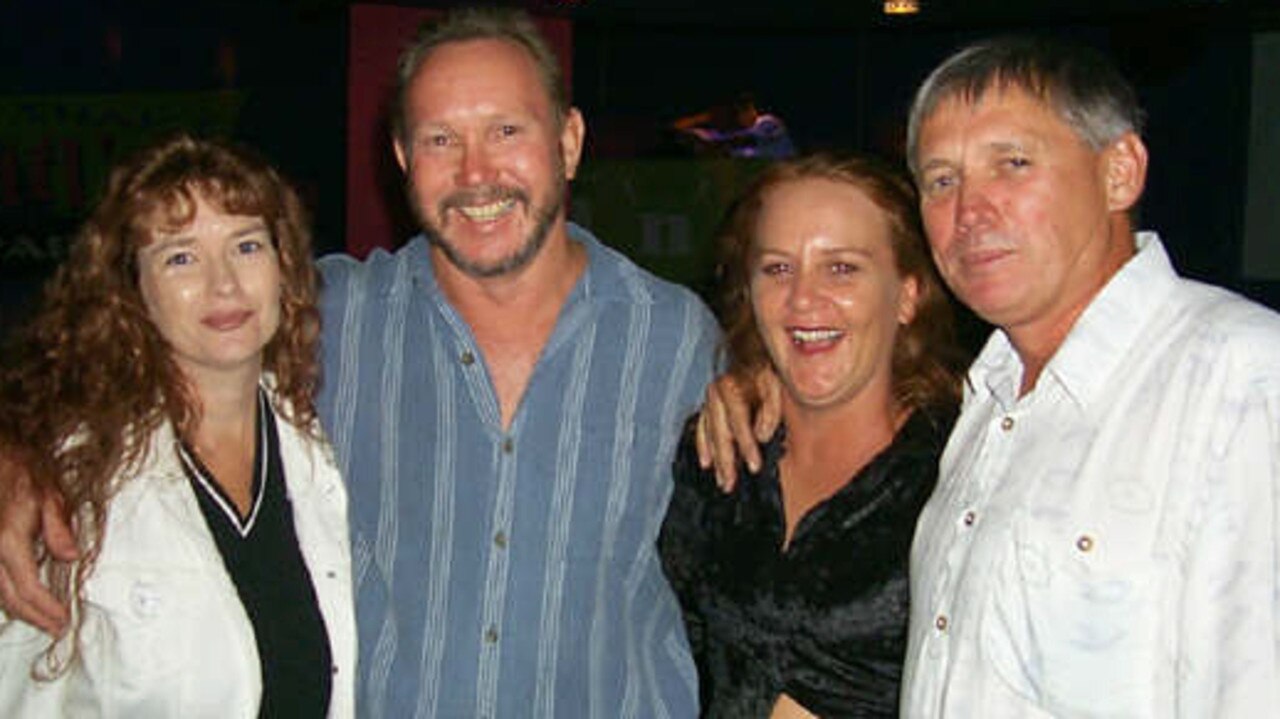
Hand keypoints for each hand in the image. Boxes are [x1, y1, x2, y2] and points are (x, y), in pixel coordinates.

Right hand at [0, 454, 75, 634]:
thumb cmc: (21, 473)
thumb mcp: (49, 496)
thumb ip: (58, 529)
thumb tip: (70, 557)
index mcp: (8, 540)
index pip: (28, 587)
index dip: (46, 609)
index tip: (62, 620)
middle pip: (9, 598)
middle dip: (34, 617)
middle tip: (55, 628)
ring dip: (18, 610)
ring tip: (40, 619)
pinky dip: (5, 596)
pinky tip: (19, 601)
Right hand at [695, 367, 781, 491]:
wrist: (758, 354)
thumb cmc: (771, 373)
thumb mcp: (776, 383)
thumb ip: (771, 407)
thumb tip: (761, 434)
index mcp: (734, 385)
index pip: (738, 421)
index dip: (746, 445)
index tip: (754, 466)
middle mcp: (717, 391)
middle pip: (720, 431)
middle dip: (726, 459)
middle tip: (731, 482)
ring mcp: (710, 398)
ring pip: (710, 434)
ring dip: (717, 459)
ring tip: (724, 482)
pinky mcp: (709, 404)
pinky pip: (701, 428)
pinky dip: (703, 446)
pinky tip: (706, 463)